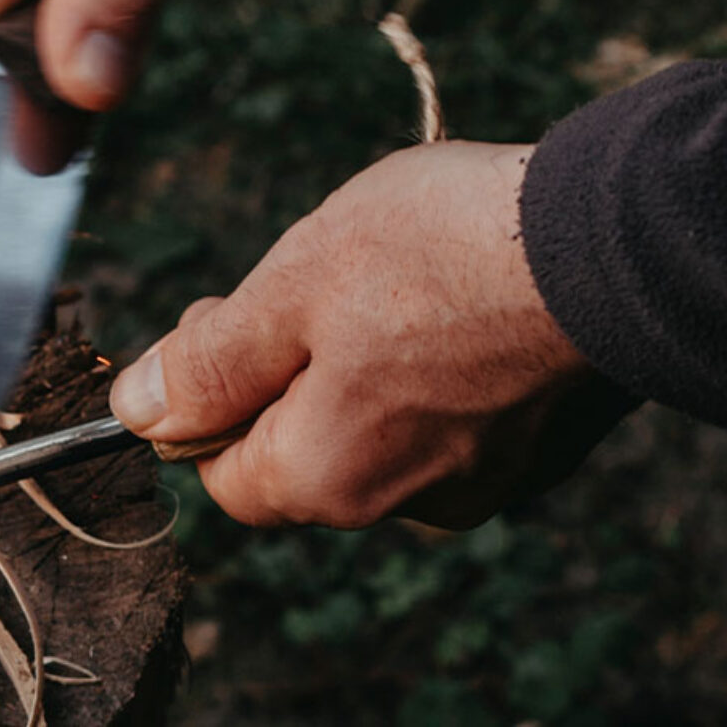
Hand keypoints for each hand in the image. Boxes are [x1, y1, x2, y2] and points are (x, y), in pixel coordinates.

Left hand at [110, 142, 625, 528]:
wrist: (608, 240)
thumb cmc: (436, 255)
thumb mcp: (291, 288)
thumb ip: (208, 365)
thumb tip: (135, 411)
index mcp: (327, 477)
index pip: (219, 473)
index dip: (202, 397)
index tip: (225, 316)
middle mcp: (399, 503)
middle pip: (293, 452)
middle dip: (278, 373)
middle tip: (304, 288)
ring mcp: (472, 481)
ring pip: (366, 432)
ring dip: (350, 368)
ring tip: (384, 289)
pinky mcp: (524, 451)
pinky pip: (435, 423)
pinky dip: (418, 375)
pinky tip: (441, 311)